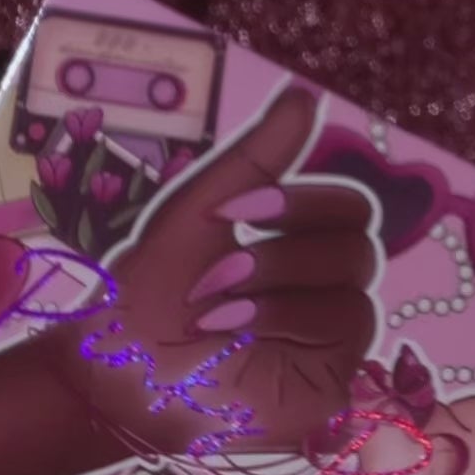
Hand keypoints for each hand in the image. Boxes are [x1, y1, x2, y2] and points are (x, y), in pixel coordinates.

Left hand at [44, 85, 378, 457]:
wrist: (116, 379)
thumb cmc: (145, 304)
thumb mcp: (197, 216)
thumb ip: (257, 158)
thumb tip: (307, 95)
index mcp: (293, 249)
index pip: (346, 204)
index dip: (300, 198)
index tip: (231, 212)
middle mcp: (320, 290)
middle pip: (358, 230)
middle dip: (285, 238)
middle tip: (220, 266)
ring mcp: (329, 337)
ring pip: (354, 274)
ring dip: (276, 277)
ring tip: (214, 305)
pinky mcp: (332, 378)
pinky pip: (347, 320)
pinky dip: (284, 314)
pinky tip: (234, 331)